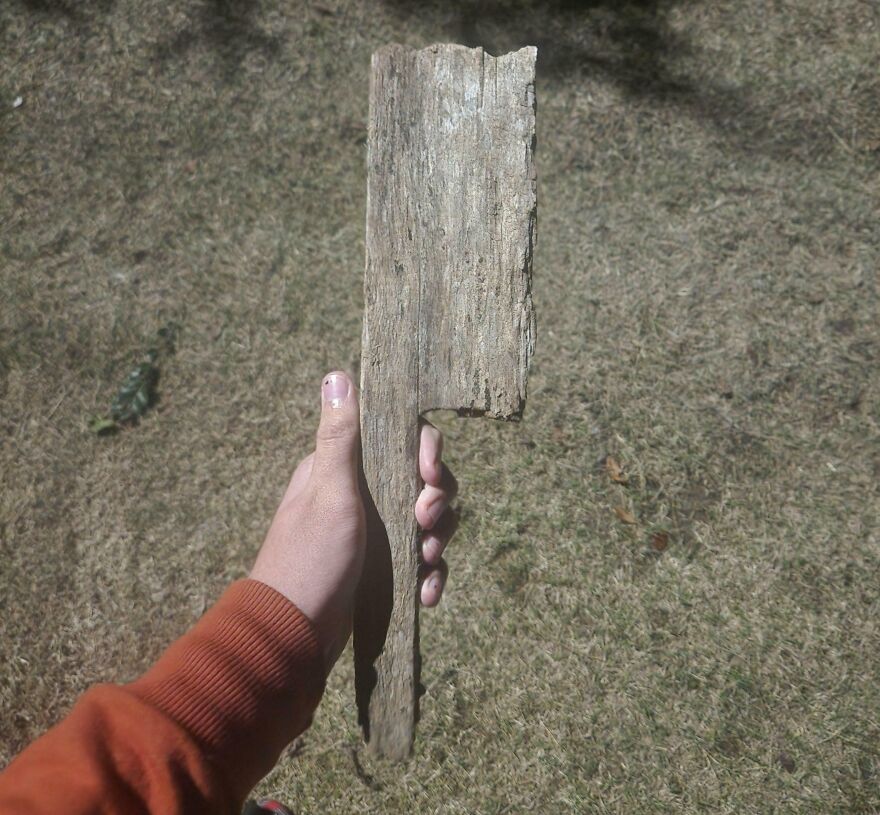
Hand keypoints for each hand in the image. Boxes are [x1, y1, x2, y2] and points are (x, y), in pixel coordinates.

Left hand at [250, 371, 457, 673]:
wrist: (293, 635)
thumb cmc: (310, 559)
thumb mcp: (329, 494)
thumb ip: (339, 438)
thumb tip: (337, 374)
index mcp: (345, 469)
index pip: (401, 440)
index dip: (426, 453)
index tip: (429, 477)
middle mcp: (362, 494)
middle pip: (423, 480)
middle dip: (437, 501)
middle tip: (426, 525)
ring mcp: (375, 531)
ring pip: (428, 520)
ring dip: (437, 539)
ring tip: (428, 563)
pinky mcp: (384, 565)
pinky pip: (422, 558)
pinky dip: (429, 573)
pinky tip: (426, 593)